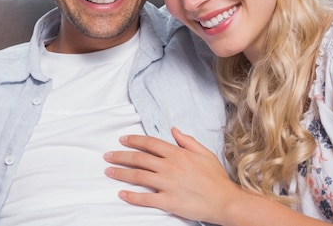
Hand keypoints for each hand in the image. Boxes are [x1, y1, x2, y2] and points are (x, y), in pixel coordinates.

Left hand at [104, 127, 242, 223]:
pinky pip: (145, 198)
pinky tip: (122, 194)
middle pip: (139, 158)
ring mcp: (168, 184)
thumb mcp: (205, 153)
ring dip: (121, 173)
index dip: (134, 140)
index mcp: (178, 153)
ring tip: (109, 171)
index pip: (150, 143)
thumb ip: (187, 141)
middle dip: (121, 155)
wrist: (225, 200)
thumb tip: (174, 130)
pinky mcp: (168, 201)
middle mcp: (170, 166)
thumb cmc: (216, 178)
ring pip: (138, 176)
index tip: (122, 140)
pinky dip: (132, 196)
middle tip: (107, 155)